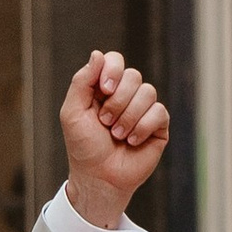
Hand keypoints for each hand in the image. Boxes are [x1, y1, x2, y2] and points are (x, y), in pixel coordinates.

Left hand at [59, 49, 168, 227]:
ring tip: (117, 135)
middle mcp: (125, 95)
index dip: (112, 70)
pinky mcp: (158, 125)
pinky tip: (133, 141)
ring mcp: (143, 109)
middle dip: (118, 101)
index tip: (105, 90)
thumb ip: (82, 82)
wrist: (99, 177)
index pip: (115, 60)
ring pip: (148, 92)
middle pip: (133, 76)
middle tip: (105, 122)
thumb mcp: (73, 112)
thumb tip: (98, 54)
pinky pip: (159, 112)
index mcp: (103, 88)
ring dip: (128, 117)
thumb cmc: (83, 147)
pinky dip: (142, 127)